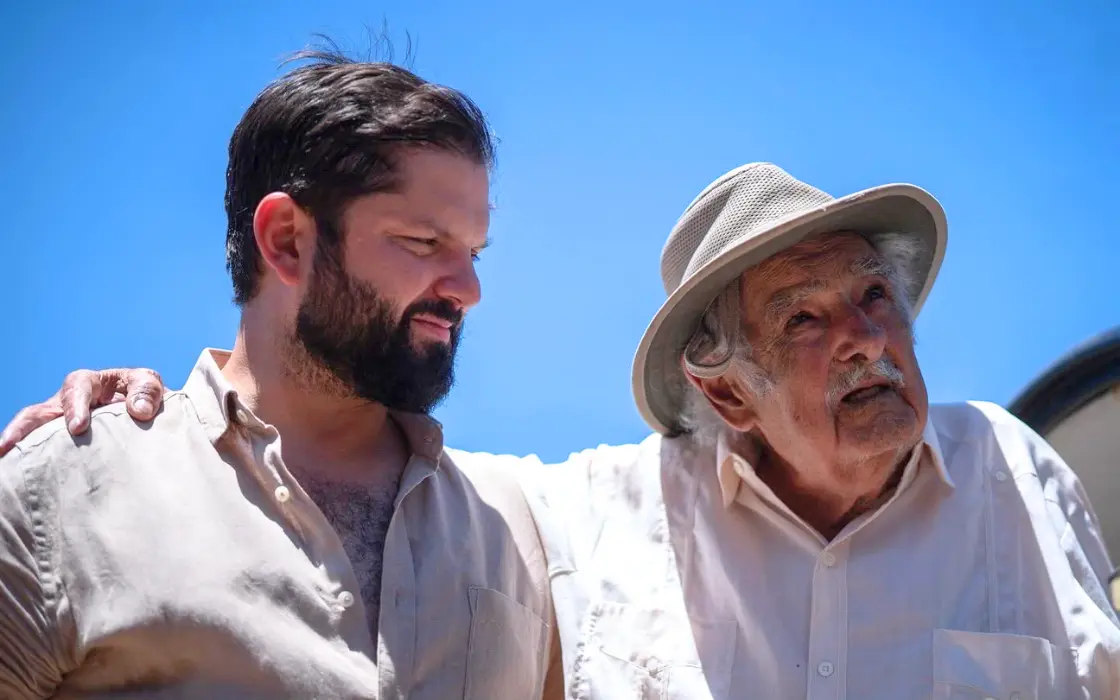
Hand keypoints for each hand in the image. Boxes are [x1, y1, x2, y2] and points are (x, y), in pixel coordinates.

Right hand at [0, 368, 165, 456]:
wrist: (145, 414)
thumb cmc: (143, 395)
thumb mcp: (148, 384)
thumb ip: (146, 391)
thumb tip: (140, 411)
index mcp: (88, 383)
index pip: (76, 389)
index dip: (74, 406)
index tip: (78, 428)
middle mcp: (65, 404)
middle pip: (37, 413)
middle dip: (21, 428)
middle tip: (7, 445)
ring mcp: (58, 425)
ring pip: (31, 434)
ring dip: (16, 448)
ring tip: (3, 463)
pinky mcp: (60, 445)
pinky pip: (41, 454)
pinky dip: (30, 464)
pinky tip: (21, 481)